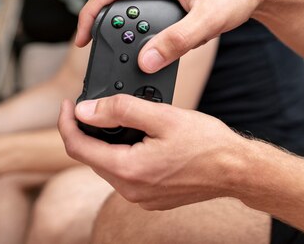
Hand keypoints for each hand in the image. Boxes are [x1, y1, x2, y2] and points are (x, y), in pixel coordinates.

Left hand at [58, 95, 250, 209]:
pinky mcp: (151, 198)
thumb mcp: (163, 116)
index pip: (77, 147)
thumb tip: (85, 110)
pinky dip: (126, 154)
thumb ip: (120, 110)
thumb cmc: (207, 143)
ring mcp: (141, 197)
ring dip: (110, 142)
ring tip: (131, 120)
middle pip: (92, 157)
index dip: (67, 123)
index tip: (69, 104)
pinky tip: (144, 140)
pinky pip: (127, 174)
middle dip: (91, 130)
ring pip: (109, 165)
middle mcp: (130, 190)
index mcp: (128, 169)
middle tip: (103, 106)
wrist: (236, 170)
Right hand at [75, 0, 279, 72]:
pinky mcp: (175, 2)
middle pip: (118, 4)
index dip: (89, 14)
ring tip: (129, 56)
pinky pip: (150, 19)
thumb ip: (177, 41)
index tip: (82, 38)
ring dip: (128, 34)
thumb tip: (146, 60)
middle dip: (107, 29)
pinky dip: (144, 34)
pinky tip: (152, 50)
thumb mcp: (206, 21)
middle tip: (103, 54)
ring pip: (134, 13)